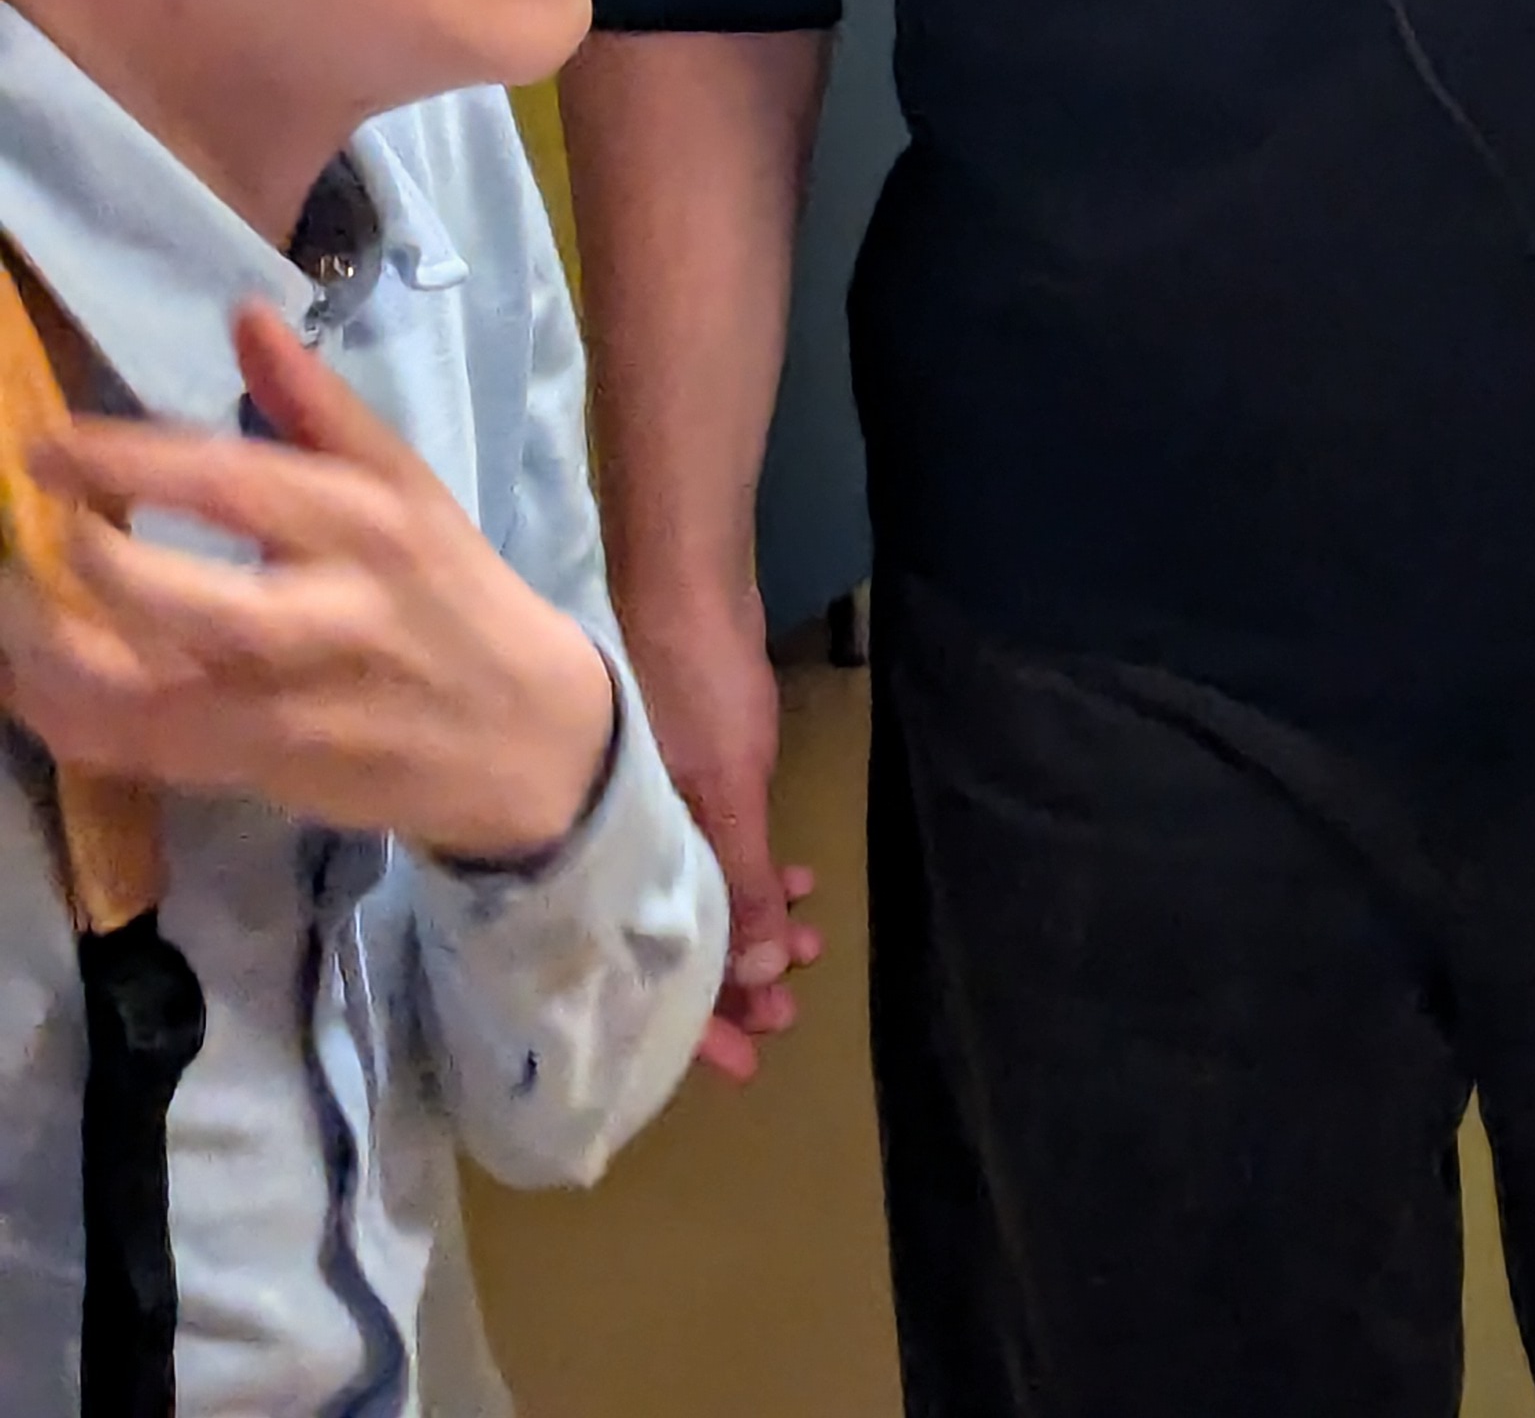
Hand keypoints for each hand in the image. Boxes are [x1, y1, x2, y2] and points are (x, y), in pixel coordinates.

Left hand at [0, 304, 615, 863]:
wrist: (525, 735)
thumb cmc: (450, 590)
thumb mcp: (405, 483)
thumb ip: (316, 404)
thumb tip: (245, 314)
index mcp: (365, 523)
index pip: (235, 483)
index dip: (130, 463)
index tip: (45, 445)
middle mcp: (331, 616)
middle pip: (197, 603)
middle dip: (95, 569)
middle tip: (21, 532)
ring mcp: (297, 708)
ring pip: (161, 697)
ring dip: (61, 662)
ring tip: (4, 616)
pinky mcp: (270, 775)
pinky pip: (155, 759)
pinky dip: (81, 728)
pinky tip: (29, 688)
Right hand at [617, 576, 819, 1079]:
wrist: (685, 579)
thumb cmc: (697, 681)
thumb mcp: (729, 788)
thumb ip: (743, 877)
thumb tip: (762, 973)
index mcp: (623, 856)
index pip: (652, 971)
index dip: (697, 1025)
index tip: (745, 1064)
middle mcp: (628, 844)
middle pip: (673, 941)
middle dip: (731, 983)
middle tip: (786, 1014)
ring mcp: (651, 810)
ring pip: (695, 896)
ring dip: (749, 928)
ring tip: (804, 949)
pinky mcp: (677, 777)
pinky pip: (710, 851)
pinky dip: (750, 873)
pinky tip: (796, 882)